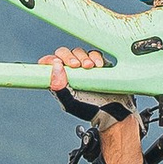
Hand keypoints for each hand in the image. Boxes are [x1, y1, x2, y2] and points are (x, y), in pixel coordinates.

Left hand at [42, 44, 144, 163]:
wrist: (113, 111)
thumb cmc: (90, 110)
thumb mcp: (70, 103)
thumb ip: (59, 88)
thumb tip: (55, 68)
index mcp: (60, 80)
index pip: (49, 64)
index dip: (51, 60)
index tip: (57, 63)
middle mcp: (71, 72)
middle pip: (63, 54)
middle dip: (68, 56)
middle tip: (75, 65)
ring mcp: (84, 67)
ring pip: (78, 52)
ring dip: (83, 57)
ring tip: (89, 67)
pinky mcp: (98, 64)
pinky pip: (94, 54)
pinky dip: (95, 57)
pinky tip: (98, 65)